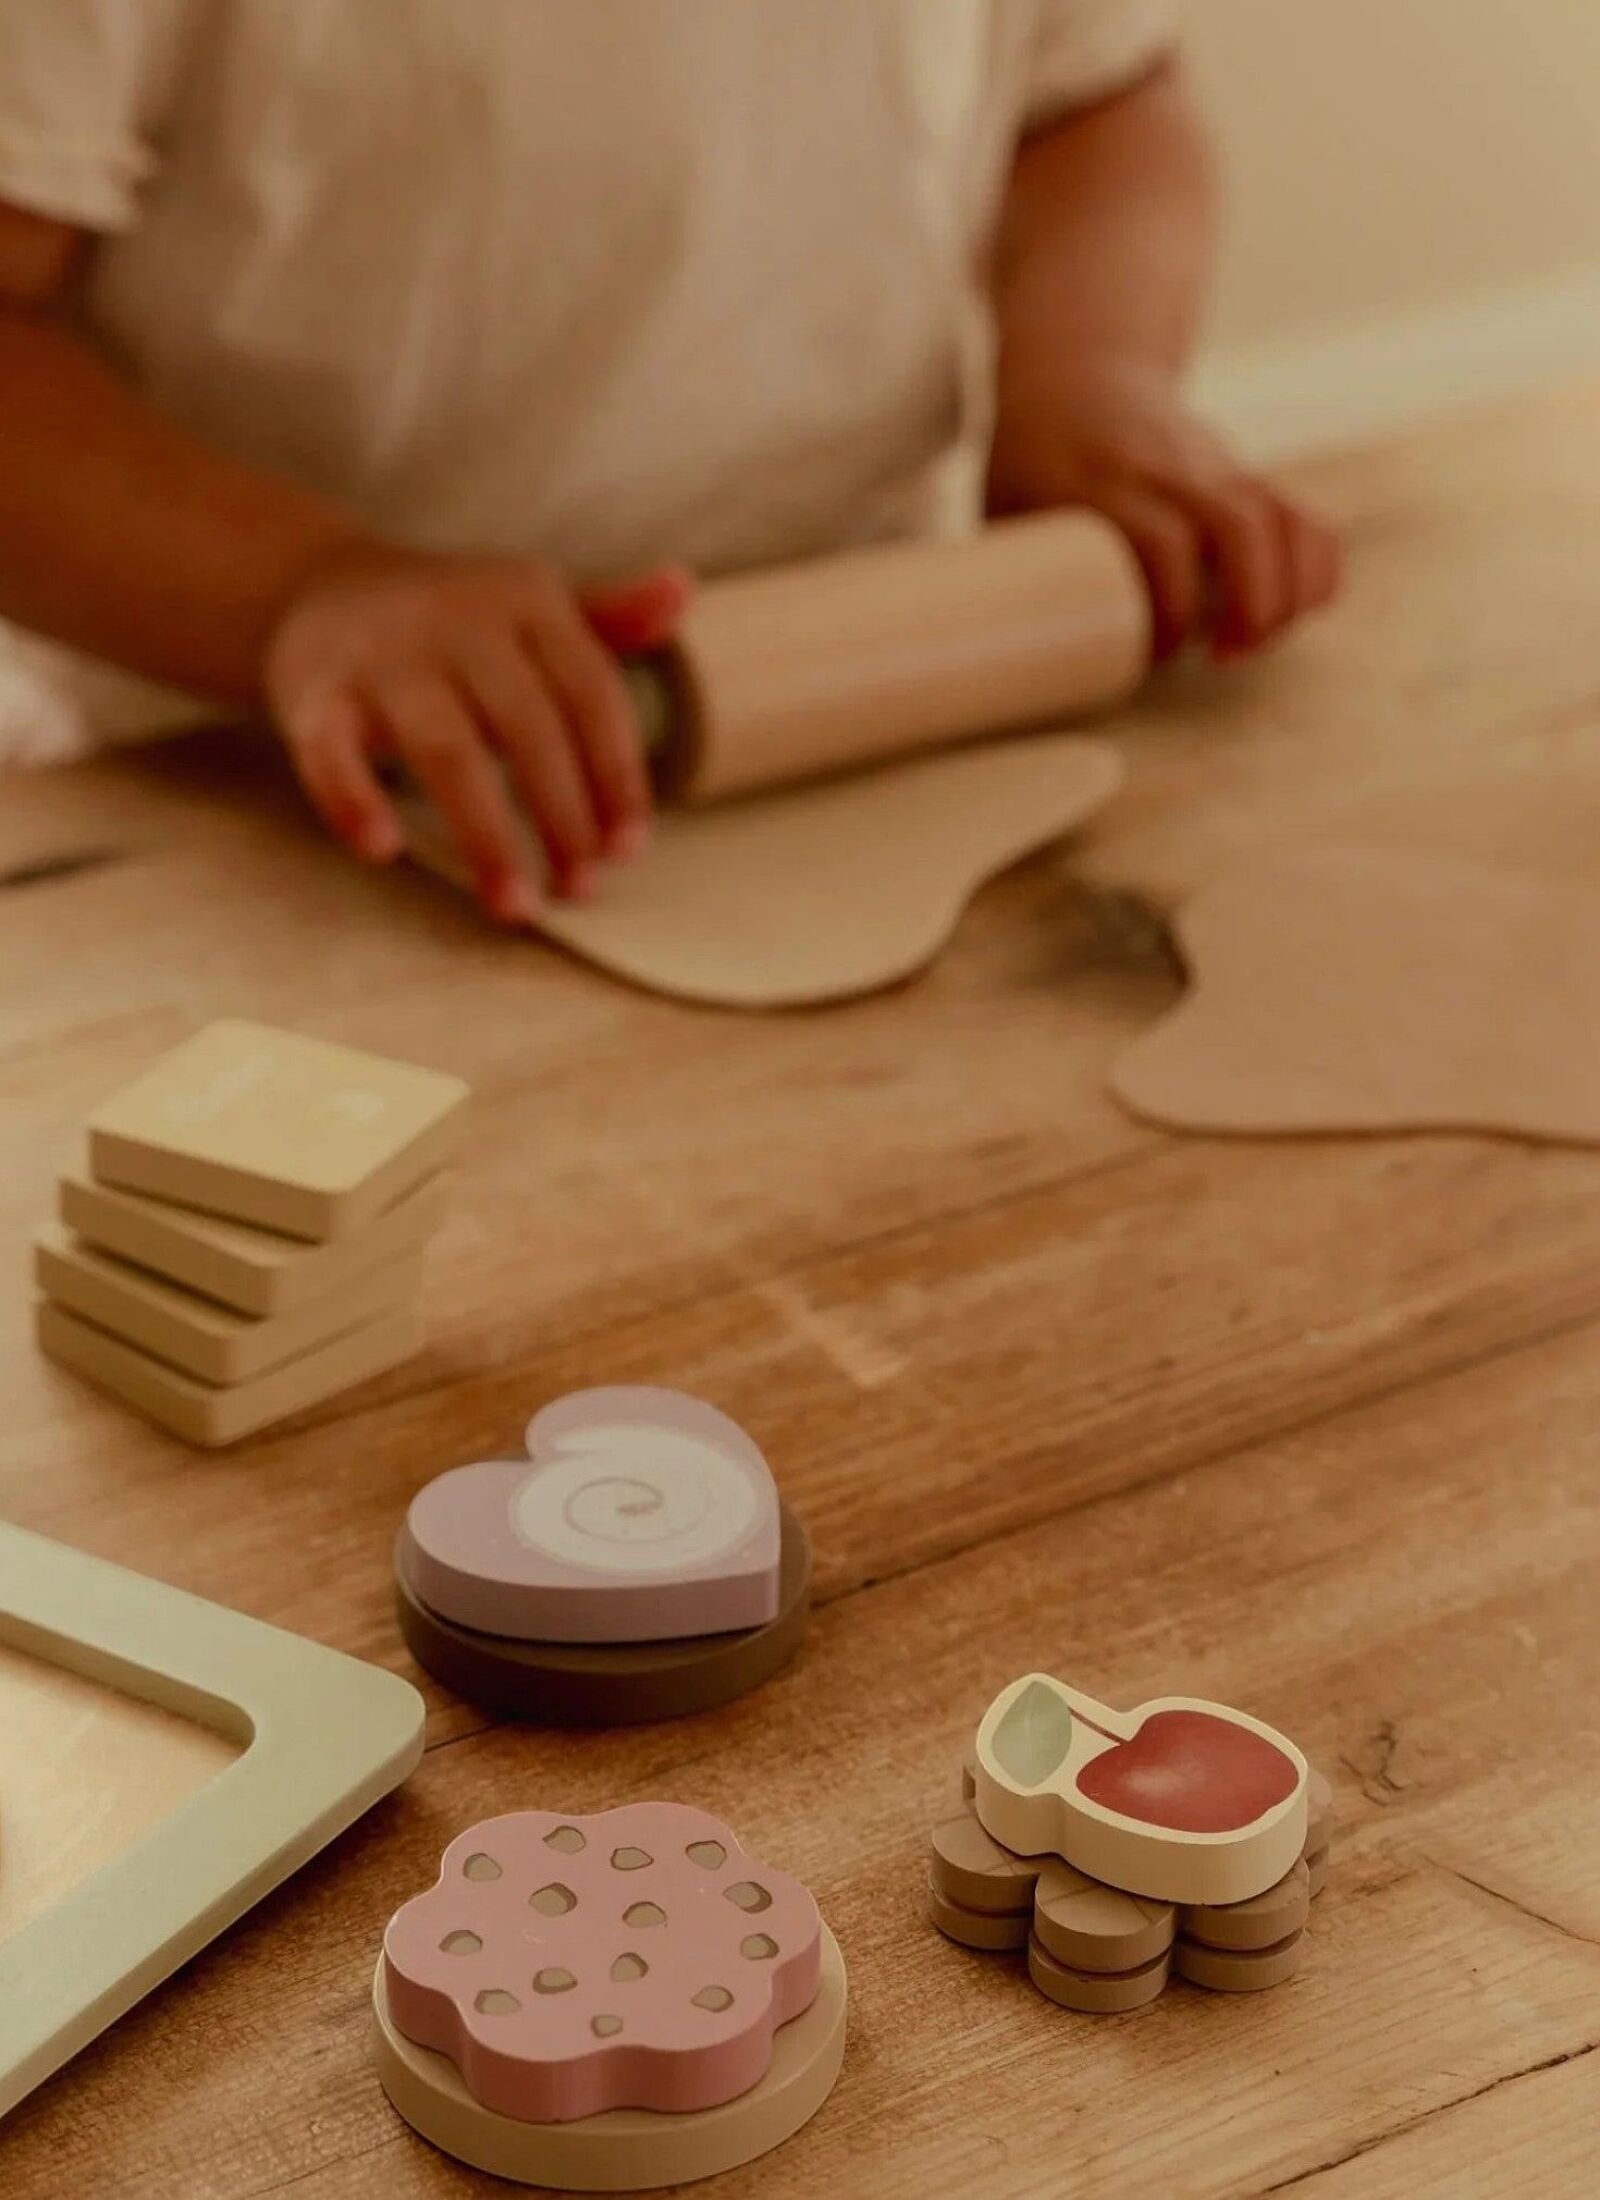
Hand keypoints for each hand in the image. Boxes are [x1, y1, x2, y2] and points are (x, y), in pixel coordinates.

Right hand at [264, 544, 689, 924]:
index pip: (591, 693)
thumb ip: (608, 621)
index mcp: (525, 600)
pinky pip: (333, 752)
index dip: (617, 776)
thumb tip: (680, 593)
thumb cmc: (452, 627)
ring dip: (486, 835)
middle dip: (563, 817)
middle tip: (580, 890)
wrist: (315, 591)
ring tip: (514, 905)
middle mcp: (457, 619)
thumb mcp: (531, 612)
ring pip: (447, 750)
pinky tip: (385, 847)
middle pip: (528, 727)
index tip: (628, 849)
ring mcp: (383, 656)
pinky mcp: (317, 693)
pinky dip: (354, 798)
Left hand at [988, 360, 1341, 660]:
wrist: (1076, 372)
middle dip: (1252, 603)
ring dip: (1288, 594)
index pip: (1158, 537)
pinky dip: (1316, 568)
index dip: (1170, 605)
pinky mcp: (1245, 477)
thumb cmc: (1031, 464)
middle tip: (1225, 658)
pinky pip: (1304, 516)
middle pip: (1239, 523)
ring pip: (1282, 518)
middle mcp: (1168, 466)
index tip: (1157, 654)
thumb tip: (991, 675)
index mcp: (1101, 478)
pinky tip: (1297, 612)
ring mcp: (1214, 466)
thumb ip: (1009, 579)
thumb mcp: (1004, 506)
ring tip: (1254, 647)